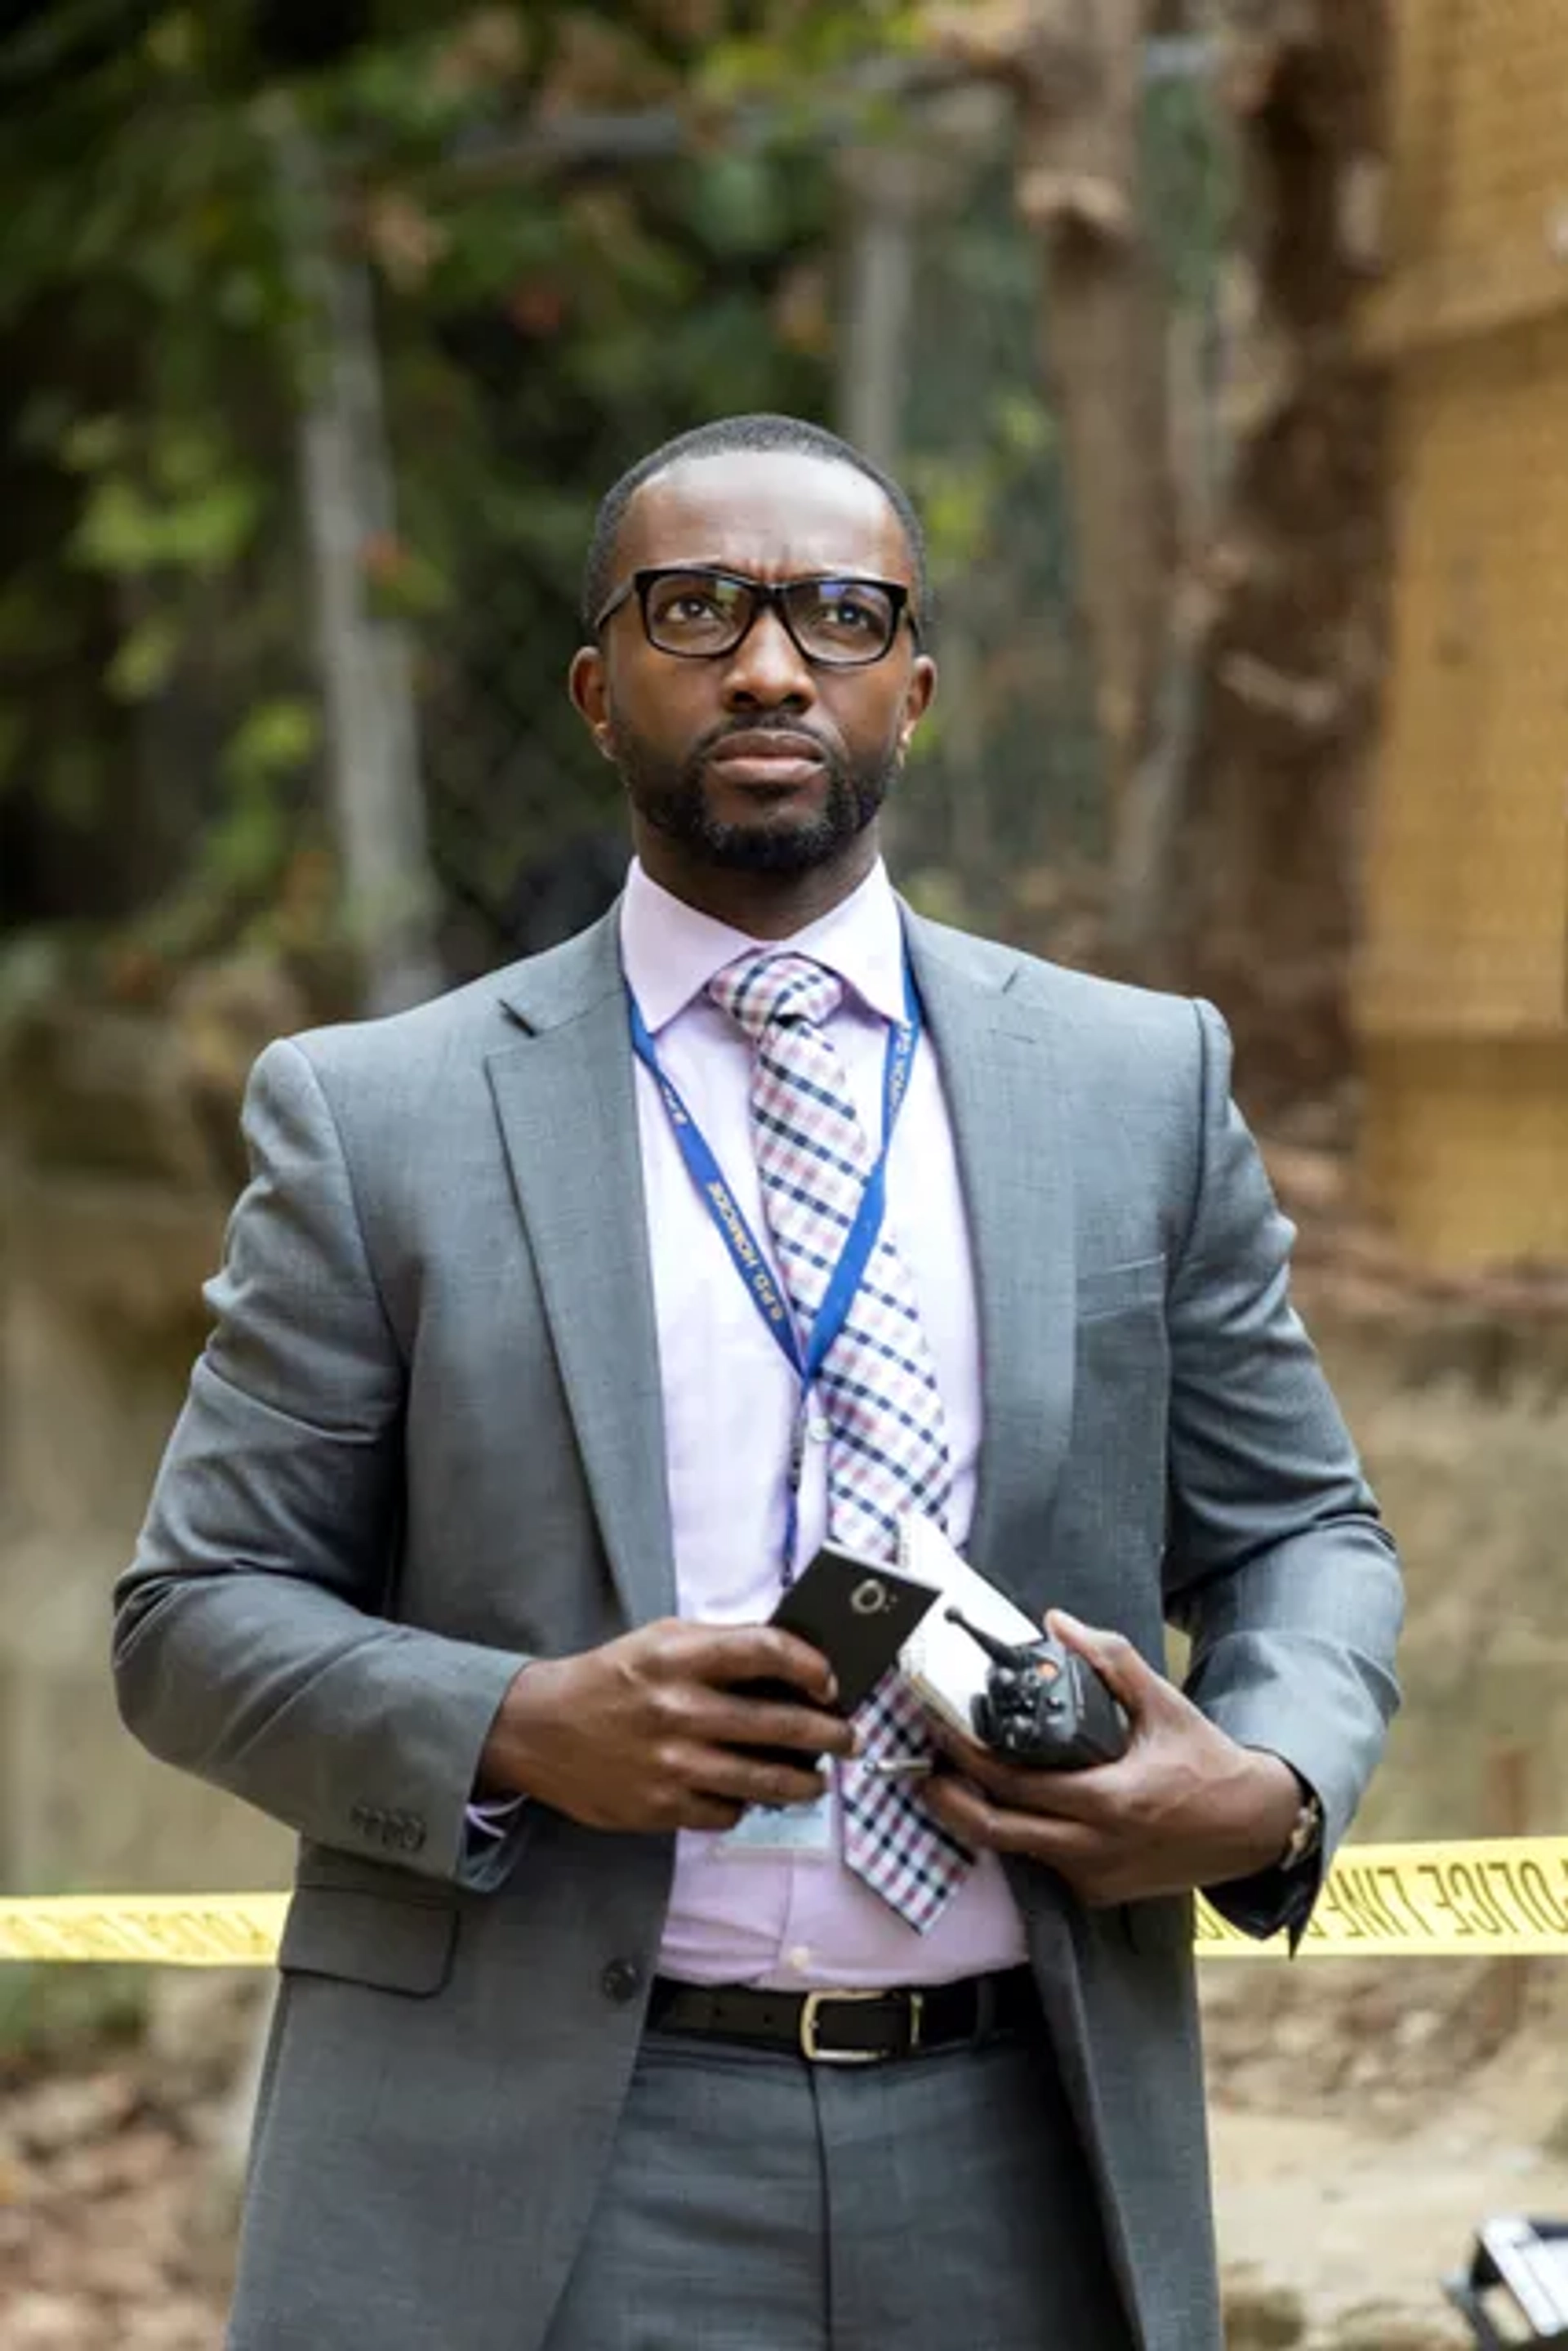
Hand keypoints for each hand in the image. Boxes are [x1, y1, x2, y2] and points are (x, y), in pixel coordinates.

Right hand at [479, 1619, 857, 1833]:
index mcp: (680, 1657)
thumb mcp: (659, 1640)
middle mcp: (679, 1710)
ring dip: (804, 1783)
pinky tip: (750, 1794)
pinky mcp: (661, 1808)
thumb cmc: (610, 1679)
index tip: (831, 1683)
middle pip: (781, 1723)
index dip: (812, 1666)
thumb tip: (791, 1659)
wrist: (537, 1730)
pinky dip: (746, 1804)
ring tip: (817, 1781)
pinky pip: (728, 1812)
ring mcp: (672, 1764)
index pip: (767, 1651)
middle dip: (829, 1734)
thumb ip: (720, 1644)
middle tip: (848, 1739)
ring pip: (765, 1780)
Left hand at [917, 1610, 1300, 1906]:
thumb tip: (1056, 1622)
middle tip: (924, 1768)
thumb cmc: (1206, 1763)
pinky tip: (1009, 1804)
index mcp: (1110, 1800)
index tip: (941, 1727)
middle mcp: (1096, 1847)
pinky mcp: (1098, 1891)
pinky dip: (1021, 1834)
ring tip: (952, 1782)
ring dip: (979, 1818)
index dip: (968, 1756)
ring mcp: (1095, 1876)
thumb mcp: (1163, 1704)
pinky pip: (1044, 1862)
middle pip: (998, 1830)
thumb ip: (1109, 1660)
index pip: (1016, 1783)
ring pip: (1016, 1851)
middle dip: (950, 1800)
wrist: (1251, 1828)